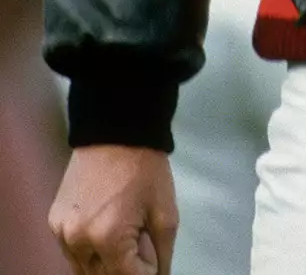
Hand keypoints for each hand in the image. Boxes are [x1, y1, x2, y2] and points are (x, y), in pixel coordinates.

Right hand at [49, 146, 176, 274]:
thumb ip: (162, 255)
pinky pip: (72, 250)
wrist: (116, 129)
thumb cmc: (145, 168)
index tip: (153, 258)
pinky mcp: (54, 221)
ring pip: (84, 269)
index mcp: (108, 239)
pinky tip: (105, 228)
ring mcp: (62, 232)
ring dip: (105, 263)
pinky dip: (88, 250)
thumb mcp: (165, 212)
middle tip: (139, 243)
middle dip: (125, 268)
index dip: (145, 272)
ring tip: (123, 234)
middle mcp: (78, 241)